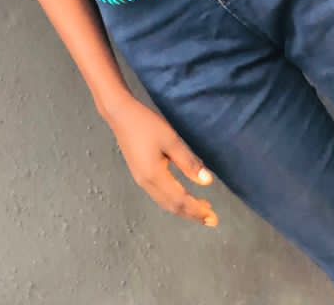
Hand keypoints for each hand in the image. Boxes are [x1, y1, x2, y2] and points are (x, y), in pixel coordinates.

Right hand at [104, 96, 217, 226]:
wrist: (120, 113)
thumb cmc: (146, 124)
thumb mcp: (171, 140)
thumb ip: (188, 162)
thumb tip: (207, 182)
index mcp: (155, 176)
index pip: (181, 201)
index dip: (198, 211)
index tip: (214, 218)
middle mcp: (147, 183)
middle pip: (172, 206)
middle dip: (192, 214)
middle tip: (211, 219)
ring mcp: (141, 180)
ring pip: (165, 203)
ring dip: (183, 209)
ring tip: (200, 210)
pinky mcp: (139, 174)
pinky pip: (159, 196)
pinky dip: (173, 202)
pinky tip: (181, 196)